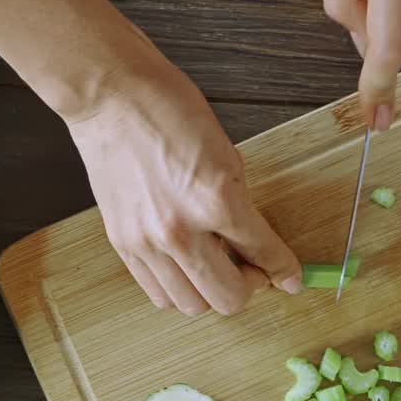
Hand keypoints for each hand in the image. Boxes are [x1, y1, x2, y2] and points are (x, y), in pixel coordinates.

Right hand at [67, 38, 301, 315]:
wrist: (110, 95)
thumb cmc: (168, 110)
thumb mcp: (225, 153)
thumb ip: (239, 206)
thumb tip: (253, 245)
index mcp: (215, 201)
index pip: (263, 254)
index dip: (284, 272)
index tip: (291, 280)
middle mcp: (180, 231)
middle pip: (228, 299)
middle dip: (249, 287)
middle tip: (251, 269)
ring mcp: (147, 243)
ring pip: (192, 305)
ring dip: (211, 292)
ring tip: (214, 265)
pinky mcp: (123, 245)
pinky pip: (159, 294)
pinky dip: (180, 289)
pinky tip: (186, 266)